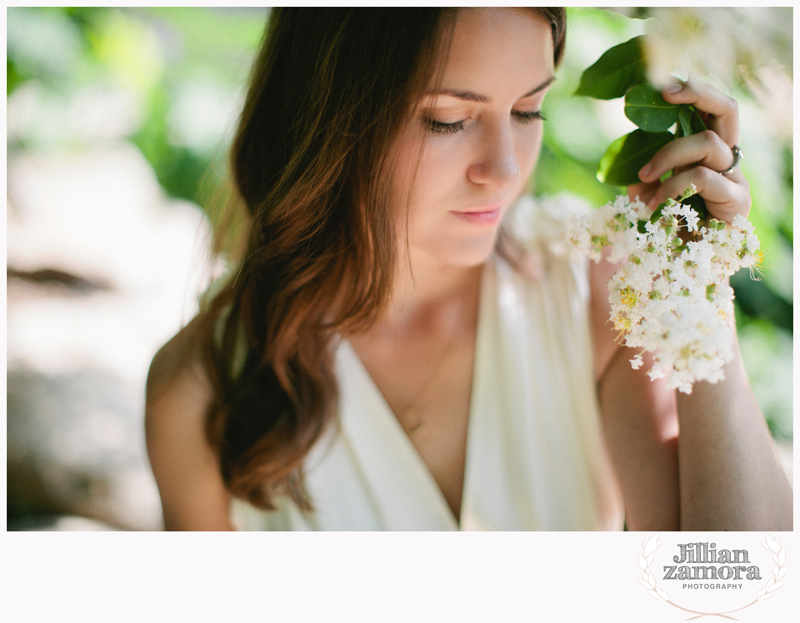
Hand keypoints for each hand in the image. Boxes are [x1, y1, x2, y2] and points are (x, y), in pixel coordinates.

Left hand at [628, 80, 750, 222]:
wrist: (678, 269)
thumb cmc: (661, 228)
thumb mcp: (643, 190)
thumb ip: (642, 165)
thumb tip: (634, 136)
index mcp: (707, 152)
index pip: (711, 108)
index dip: (693, 90)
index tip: (662, 85)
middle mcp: (727, 159)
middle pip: (728, 108)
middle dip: (699, 92)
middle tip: (665, 92)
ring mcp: (736, 178)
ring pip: (707, 142)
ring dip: (668, 156)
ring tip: (644, 180)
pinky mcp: (737, 200)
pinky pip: (702, 177)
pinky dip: (672, 186)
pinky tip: (656, 205)